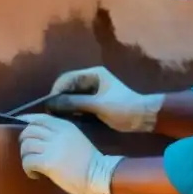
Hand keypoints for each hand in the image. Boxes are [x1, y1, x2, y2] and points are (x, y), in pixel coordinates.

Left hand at [17, 114, 122, 193]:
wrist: (99, 175)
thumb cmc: (90, 161)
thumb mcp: (76, 139)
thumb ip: (60, 134)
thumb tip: (39, 137)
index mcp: (65, 126)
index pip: (39, 118)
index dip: (26, 122)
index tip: (20, 128)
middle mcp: (57, 134)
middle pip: (29, 131)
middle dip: (24, 141)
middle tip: (29, 152)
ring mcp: (52, 147)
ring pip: (26, 146)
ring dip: (25, 156)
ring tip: (33, 165)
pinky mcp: (48, 162)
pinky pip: (27, 161)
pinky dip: (27, 169)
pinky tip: (35, 174)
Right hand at [45, 66, 163, 132]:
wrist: (143, 117)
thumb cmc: (123, 108)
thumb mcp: (98, 105)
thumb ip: (75, 103)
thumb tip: (51, 102)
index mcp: (93, 74)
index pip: (67, 79)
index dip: (56, 91)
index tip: (49, 105)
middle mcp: (92, 79)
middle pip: (68, 87)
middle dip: (59, 98)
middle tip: (51, 113)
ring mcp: (94, 90)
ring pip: (72, 96)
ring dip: (65, 105)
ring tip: (58, 117)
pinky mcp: (96, 101)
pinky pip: (79, 103)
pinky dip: (73, 109)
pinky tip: (68, 118)